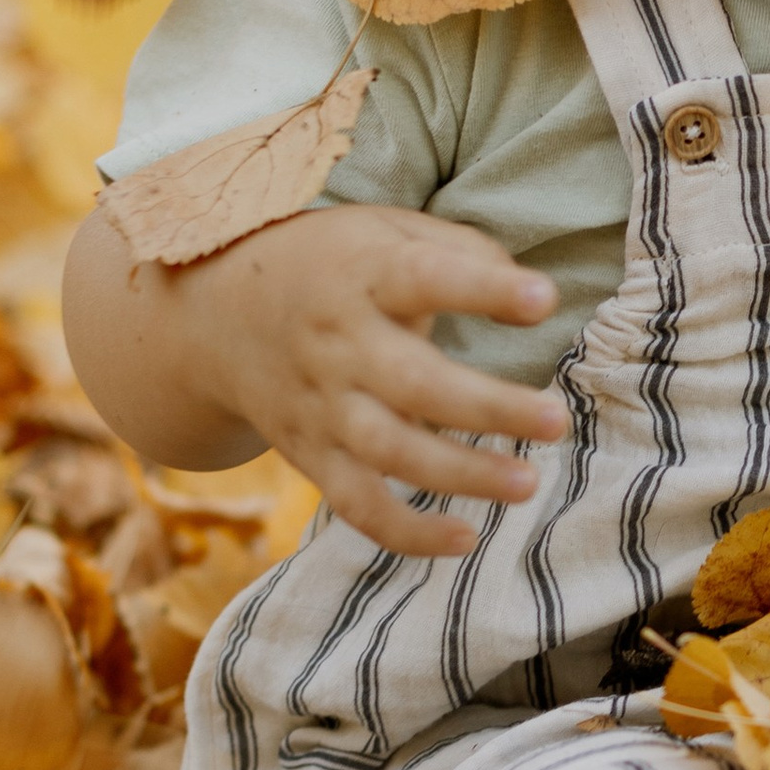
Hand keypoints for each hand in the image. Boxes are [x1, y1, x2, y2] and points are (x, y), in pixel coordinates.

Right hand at [149, 208, 568, 561]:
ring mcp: (322, 407)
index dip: (483, 288)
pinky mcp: (312, 455)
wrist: (215, 316)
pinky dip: (406, 532)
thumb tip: (534, 298)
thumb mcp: (385, 231)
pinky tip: (464, 539)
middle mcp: (339, 344)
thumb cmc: (331, 265)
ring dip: (460, 475)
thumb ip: (461, 252)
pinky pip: (356, 504)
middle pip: (413, 383)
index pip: (424, 276)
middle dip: (487, 407)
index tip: (543, 298)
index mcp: (363, 275)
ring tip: (527, 484)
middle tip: (555, 421)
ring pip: (390, 451)